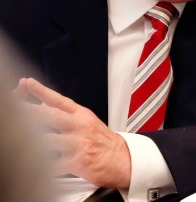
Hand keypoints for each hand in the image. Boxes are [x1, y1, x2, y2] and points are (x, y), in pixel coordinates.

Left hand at [15, 77, 131, 188]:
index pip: (59, 100)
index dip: (41, 91)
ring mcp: (80, 144)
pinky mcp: (79, 162)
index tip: (27, 83)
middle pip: (51, 116)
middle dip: (30, 112)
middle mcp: (80, 127)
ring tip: (22, 143)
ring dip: (33, 144)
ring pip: (49, 141)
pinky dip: (44, 169)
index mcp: (82, 116)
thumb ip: (65, 114)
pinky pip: (55, 166)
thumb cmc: (105, 142)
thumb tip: (42, 105)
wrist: (124, 160)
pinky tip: (38, 168)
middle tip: (16, 108)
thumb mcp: (87, 122)